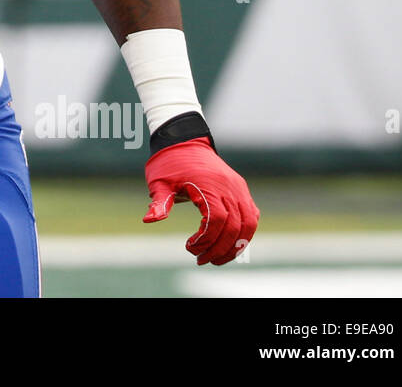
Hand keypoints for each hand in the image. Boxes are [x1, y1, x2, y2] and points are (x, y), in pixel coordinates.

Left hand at [143, 136, 259, 264]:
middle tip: (203, 260)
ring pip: (248, 223)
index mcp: (208, 185)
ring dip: (237, 245)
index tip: (190, 247)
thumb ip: (159, 202)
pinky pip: (251, 214)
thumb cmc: (169, 163)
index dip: (206, 239)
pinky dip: (245, 232)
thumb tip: (149, 220)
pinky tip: (231, 243)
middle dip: (220, 249)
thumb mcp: (159, 182)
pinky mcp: (241, 188)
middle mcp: (228, 187)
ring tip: (218, 258)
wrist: (184, 141)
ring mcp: (238, 188)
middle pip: (235, 226)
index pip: (217, 220)